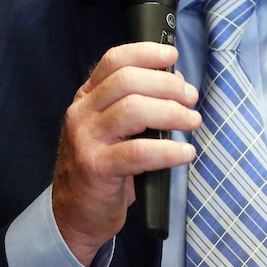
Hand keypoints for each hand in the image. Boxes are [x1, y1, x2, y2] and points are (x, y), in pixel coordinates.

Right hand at [52, 42, 200, 264]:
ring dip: (171, 113)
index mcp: (87, 97)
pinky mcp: (96, 168)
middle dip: (167, 85)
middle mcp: (82, 113)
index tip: (172, 56)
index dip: (145, 53)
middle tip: (191, 98)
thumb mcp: (114, 129)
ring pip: (133, 110)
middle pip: (127, 81)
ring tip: (192, 122)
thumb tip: (176, 84)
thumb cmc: (104, 166)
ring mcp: (86, 139)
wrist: (75, 213)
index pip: (114, 60)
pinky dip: (168, 151)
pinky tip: (185, 153)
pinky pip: (138, 152)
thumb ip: (138, 103)